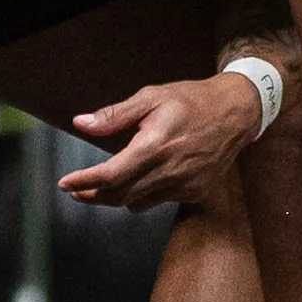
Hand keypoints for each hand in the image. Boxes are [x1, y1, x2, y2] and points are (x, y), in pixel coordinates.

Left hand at [60, 73, 264, 208]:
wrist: (236, 113)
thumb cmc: (192, 101)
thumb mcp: (151, 97)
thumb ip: (114, 115)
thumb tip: (81, 123)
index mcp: (155, 145)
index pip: (111, 175)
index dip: (83, 182)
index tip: (66, 183)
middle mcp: (170, 170)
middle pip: (119, 196)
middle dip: (93, 195)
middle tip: (76, 189)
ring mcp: (186, 185)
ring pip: (138, 203)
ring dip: (119, 196)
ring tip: (110, 183)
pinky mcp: (197, 192)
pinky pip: (160, 201)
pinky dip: (146, 194)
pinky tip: (146, 179)